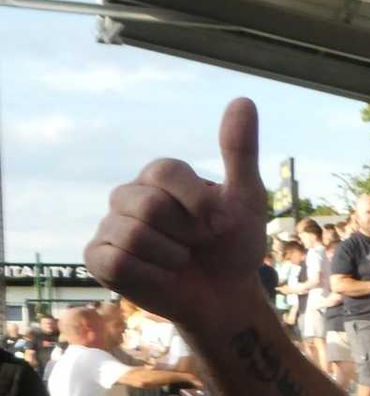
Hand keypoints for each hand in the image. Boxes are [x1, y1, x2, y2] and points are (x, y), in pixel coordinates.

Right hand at [88, 98, 270, 330]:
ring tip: (180, 261)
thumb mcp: (246, 198)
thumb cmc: (234, 246)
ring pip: (133, 234)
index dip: (199, 205)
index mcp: (159, 176)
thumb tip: (243, 100)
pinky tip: (159, 275)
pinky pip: (117, 260)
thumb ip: (240, 152)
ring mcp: (110, 226)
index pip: (165, 171)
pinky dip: (150, 274)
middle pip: (148, 205)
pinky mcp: (99, 259)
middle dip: (187, 233)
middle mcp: (128, 195)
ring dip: (172, 256)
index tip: (219, 223)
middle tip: (198, 244)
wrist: (226, 295)